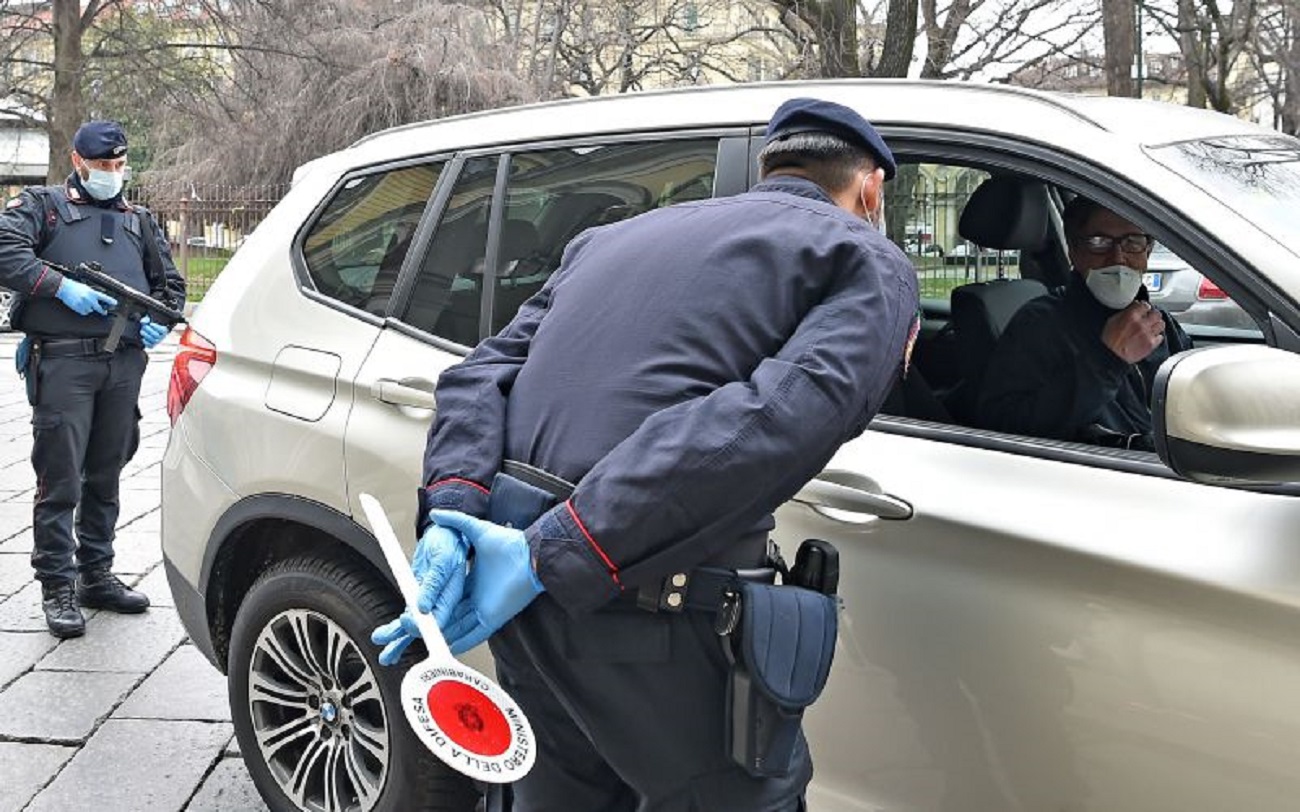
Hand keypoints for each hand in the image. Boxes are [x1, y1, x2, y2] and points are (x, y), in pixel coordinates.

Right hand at [55, 278, 115, 315]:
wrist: (64, 288)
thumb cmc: (75, 286)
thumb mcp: (87, 288)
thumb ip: (94, 294)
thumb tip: (100, 300)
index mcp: (93, 293)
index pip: (105, 298)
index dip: (111, 301)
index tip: (115, 303)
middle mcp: (90, 299)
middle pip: (99, 308)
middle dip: (103, 311)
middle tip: (105, 312)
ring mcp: (84, 304)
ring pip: (91, 310)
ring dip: (89, 308)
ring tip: (84, 302)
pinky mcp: (78, 308)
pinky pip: (84, 312)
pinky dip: (83, 310)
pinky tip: (80, 305)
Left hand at [139, 316, 168, 348]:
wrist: (147, 332)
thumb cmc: (149, 325)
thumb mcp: (148, 321)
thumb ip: (146, 320)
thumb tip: (142, 322)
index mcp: (164, 331)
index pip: (162, 330)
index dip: (156, 327)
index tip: (150, 324)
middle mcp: (162, 337)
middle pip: (156, 335)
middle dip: (149, 330)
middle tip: (144, 327)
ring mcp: (157, 342)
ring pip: (153, 341)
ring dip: (146, 335)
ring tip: (141, 331)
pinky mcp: (152, 346)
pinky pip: (150, 345)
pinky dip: (146, 342)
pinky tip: (143, 338)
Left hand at [369, 523, 467, 666]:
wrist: (444, 533)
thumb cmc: (448, 542)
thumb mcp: (441, 559)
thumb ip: (433, 583)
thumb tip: (423, 605)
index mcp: (451, 596)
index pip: (438, 619)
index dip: (422, 626)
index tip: (407, 625)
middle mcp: (440, 603)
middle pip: (424, 628)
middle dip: (406, 639)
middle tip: (389, 647)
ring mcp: (428, 602)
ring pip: (413, 626)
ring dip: (398, 640)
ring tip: (385, 653)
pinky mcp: (418, 598)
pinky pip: (407, 616)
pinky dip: (396, 628)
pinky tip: (386, 637)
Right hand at [430, 510, 543, 654]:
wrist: (530, 554)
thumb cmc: (510, 543)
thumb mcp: (477, 529)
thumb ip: (457, 521)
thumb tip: (438, 513)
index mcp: (473, 581)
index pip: (449, 597)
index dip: (434, 603)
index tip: (418, 607)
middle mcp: (478, 597)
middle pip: (451, 615)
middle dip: (433, 624)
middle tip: (415, 629)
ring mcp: (485, 609)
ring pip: (459, 627)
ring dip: (443, 635)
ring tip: (424, 641)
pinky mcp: (493, 618)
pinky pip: (474, 634)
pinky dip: (462, 642)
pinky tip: (448, 647)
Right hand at [1102, 300, 1164, 363]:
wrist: (1111, 356)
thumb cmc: (1109, 341)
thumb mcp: (1112, 321)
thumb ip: (1124, 314)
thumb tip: (1130, 310)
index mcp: (1131, 316)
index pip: (1144, 305)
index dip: (1143, 306)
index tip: (1142, 308)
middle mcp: (1141, 324)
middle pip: (1156, 313)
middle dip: (1153, 314)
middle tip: (1149, 317)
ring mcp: (1148, 334)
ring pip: (1161, 324)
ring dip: (1156, 324)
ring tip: (1152, 326)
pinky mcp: (1151, 344)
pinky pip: (1160, 337)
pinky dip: (1157, 336)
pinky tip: (1151, 336)